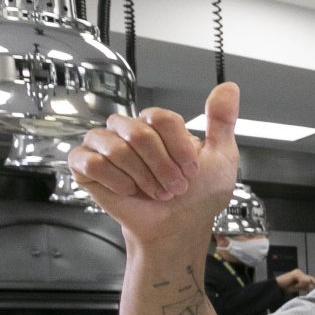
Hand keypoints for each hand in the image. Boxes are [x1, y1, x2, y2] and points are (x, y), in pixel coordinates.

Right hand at [68, 83, 239, 243]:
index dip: (178, 147)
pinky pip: (91, 162)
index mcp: (156, 126)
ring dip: (142, 176)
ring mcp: (104, 145)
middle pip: (138, 132)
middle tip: (173, 186)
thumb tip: (229, 88)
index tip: (191, 169)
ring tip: (155, 192)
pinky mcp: (85, 165)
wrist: (178, 227)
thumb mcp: (221, 157)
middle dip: (161, 166)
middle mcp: (129, 130)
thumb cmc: (198, 196)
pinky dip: (115, 180)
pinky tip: (128, 190)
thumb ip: (222, 121)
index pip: (161, 118)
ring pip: (116, 147)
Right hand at [274, 268, 314, 295]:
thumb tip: (313, 288)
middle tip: (302, 289)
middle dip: (309, 285)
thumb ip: (305, 286)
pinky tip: (294, 285)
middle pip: (311, 279)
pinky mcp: (296, 273)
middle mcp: (300, 272)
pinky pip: (303, 281)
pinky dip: (300, 285)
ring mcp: (298, 272)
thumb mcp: (297, 287)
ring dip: (302, 286)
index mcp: (301, 275)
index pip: (311, 279)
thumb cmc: (286, 287)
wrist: (277, 286)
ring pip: (307, 281)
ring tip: (295, 287)